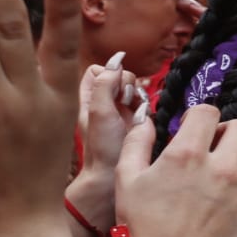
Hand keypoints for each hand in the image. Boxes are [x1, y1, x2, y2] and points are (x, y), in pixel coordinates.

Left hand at [78, 54, 140, 172]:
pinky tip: (144, 118)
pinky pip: (146, 103)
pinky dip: (147, 106)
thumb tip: (116, 59)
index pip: (98, 70)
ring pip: (135, 89)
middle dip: (127, 85)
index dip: (109, 74)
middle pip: (120, 76)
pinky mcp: (137, 121)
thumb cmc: (102, 147)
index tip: (114, 88)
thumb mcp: (99, 111)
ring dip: (138, 95)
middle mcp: (105, 102)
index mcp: (90, 98)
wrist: (113, 177)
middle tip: (125, 102)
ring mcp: (122, 112)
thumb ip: (104, 84)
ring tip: (135, 112)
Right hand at [115, 105, 236, 236]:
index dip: (200, 118)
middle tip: (219, 148)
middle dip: (229, 132)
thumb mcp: (126, 177)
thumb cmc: (141, 223)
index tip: (195, 131)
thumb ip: (137, 140)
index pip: (208, 112)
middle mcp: (223, 170)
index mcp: (186, 155)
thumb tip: (148, 117)